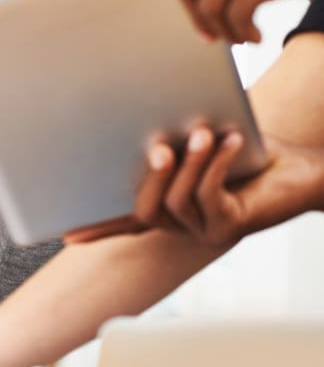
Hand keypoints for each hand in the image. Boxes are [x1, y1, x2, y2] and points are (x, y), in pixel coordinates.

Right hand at [65, 127, 323, 246]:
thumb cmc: (250, 152)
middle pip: (146, 211)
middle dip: (150, 178)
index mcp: (168, 210)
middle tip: (159, 147)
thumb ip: (175, 145)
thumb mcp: (202, 143)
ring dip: (190, 164)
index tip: (67, 236)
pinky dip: (215, 164)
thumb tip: (147, 130)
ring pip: (177, 202)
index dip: (96, 228)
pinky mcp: (230, 227)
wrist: (303, 167)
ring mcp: (203, 231)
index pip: (125, 221)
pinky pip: (209, 196)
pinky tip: (230, 140)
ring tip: (203, 133)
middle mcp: (181, 227)